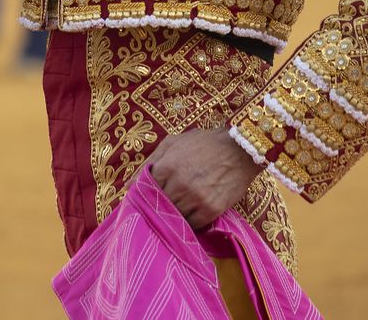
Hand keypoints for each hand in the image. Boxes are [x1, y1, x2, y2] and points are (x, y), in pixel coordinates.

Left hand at [148, 128, 263, 228]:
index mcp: (167, 166)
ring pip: (175, 217)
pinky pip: (193, 224)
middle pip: (160, 205)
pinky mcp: (212, 209)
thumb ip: (148, 162)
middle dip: (159, 205)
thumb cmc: (203, 143)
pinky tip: (191, 213)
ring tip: (178, 208)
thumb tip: (127, 185)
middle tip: (163, 204)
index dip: (146, 194)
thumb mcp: (173, 143)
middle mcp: (180, 184)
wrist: (240, 149)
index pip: (146, 190)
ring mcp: (196, 198)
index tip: (148, 197)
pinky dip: (190, 222)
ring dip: (174, 214)